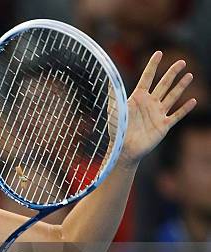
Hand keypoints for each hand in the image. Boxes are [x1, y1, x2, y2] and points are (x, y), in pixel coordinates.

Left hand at [119, 51, 196, 167]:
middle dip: (172, 73)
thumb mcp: (114, 110)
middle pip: (163, 84)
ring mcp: (158, 114)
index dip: (152, 66)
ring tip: (189, 75)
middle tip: (181, 62)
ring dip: (181, 86)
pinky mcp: (164, 125)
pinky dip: (185, 109)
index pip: (147, 78)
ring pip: (172, 97)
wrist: (124, 149)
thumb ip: (114, 95)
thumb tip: (109, 79)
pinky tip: (192, 101)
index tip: (159, 53)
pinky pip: (177, 115)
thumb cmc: (117, 130)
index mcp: (138, 98)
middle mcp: (150, 103)